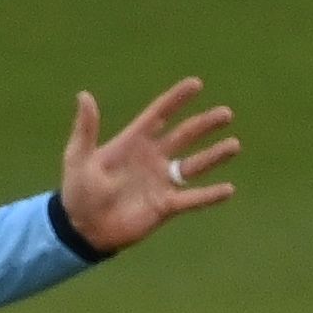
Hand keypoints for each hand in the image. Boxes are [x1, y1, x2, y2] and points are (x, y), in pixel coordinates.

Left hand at [55, 78, 239, 253]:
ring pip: (194, 165)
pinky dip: (210, 195)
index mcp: (133, 141)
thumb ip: (86, 129)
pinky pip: (192, 198)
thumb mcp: (79, 156)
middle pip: (184, 136)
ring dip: (214, 155)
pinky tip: (228, 189)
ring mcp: (161, 181)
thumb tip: (84, 95)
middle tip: (226, 113)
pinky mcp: (166, 206)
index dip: (176, 100)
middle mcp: (152, 158)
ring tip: (234, 145)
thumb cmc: (78, 190)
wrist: (83, 228)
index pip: (160, 115)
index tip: (196, 84)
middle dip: (205, 125)